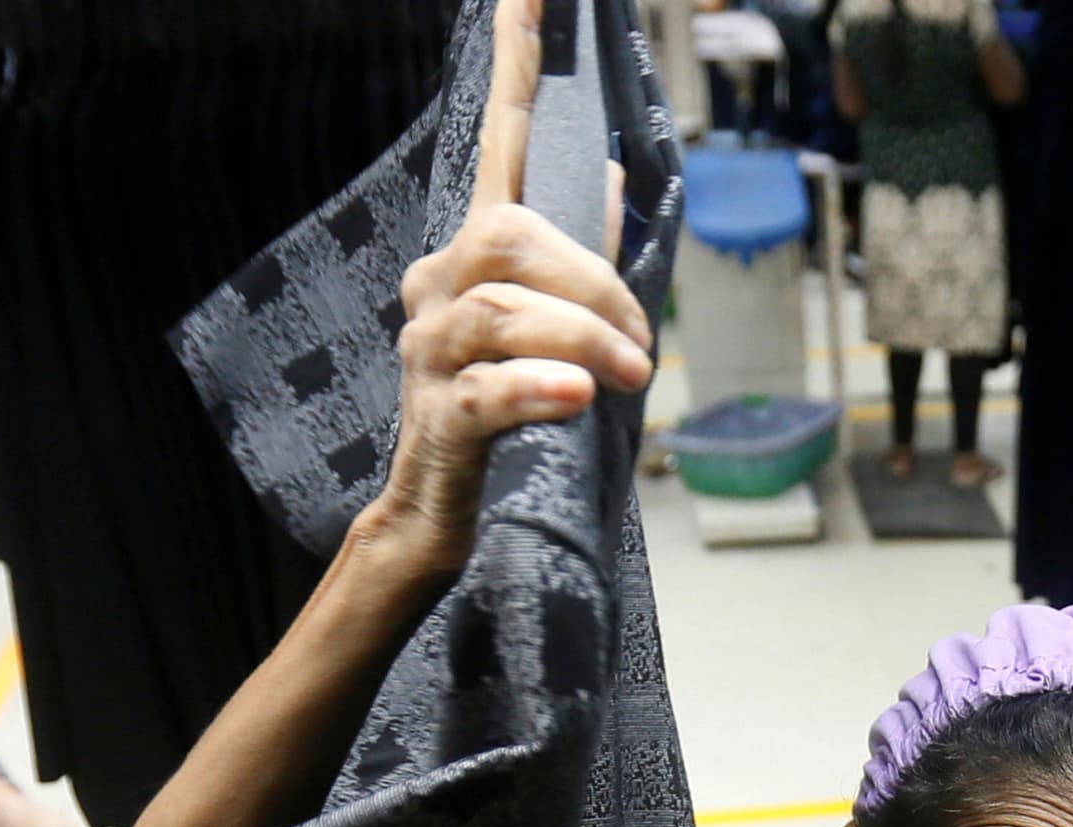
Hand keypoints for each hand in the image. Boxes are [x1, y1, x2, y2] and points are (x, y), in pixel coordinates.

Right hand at [364, 0, 655, 572]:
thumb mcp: (555, 326)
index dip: (514, 67)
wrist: (444, 512)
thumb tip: (608, 173)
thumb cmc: (513, 412)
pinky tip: (577, 394)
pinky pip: (490, 388)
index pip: (497, 141)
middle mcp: (437, 286)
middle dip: (594, 284)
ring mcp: (428, 350)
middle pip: (512, 239)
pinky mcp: (436, 416)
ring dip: (584, 337)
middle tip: (644, 348)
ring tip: (625, 378)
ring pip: (504, 310)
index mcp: (474, 255)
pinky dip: (540, 385)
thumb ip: (578, 252)